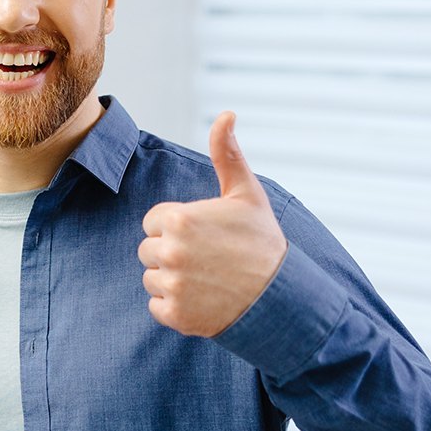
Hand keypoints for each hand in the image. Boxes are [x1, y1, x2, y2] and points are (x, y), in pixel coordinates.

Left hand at [138, 112, 286, 336]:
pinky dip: (176, 306)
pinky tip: (203, 299)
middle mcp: (170, 252)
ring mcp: (172, 285)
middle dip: (173, 252)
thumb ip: (226, 153)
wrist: (281, 297)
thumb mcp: (246, 193)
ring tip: (207, 278)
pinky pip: (157, 306)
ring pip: (152, 278)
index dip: (178, 227)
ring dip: (173, 279)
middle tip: (208, 258)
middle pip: (149, 250)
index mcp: (179, 219)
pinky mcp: (175, 315)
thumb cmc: (261, 241)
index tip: (205, 235)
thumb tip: (226, 114)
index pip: (154, 222)